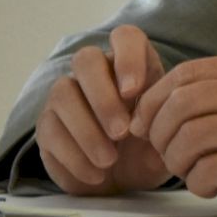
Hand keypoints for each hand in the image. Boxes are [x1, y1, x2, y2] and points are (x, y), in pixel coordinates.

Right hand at [35, 25, 172, 193]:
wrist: (125, 179)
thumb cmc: (150, 146)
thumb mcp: (169, 133)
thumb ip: (168, 119)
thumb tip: (156, 117)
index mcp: (132, 64)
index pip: (125, 37)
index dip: (127, 58)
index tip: (135, 92)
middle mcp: (96, 73)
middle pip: (86, 59)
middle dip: (103, 97)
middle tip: (122, 133)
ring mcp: (67, 96)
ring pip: (62, 93)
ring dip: (87, 129)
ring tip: (110, 160)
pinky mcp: (48, 126)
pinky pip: (50, 131)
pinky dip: (74, 155)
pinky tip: (97, 174)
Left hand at [130, 56, 216, 196]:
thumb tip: (150, 112)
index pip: (188, 73)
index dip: (153, 100)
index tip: (143, 125)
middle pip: (183, 104)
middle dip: (159, 134)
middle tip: (164, 155)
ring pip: (193, 137)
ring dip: (178, 162)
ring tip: (188, 173)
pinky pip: (212, 168)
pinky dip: (198, 183)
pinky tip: (209, 187)